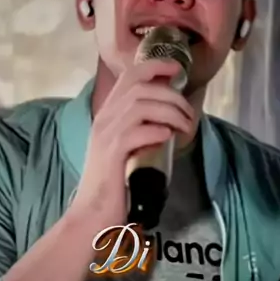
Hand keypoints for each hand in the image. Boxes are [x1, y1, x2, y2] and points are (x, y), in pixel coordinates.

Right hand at [69, 59, 194, 227]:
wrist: (92, 214)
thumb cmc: (113, 184)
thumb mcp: (125, 149)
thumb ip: (140, 130)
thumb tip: (168, 121)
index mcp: (107, 115)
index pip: (130, 76)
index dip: (156, 66)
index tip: (178, 70)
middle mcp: (104, 119)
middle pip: (140, 87)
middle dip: (171, 95)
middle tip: (188, 114)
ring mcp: (106, 136)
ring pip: (141, 105)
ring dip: (170, 113)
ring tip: (185, 128)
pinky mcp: (112, 154)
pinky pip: (137, 131)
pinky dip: (157, 130)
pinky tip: (167, 138)